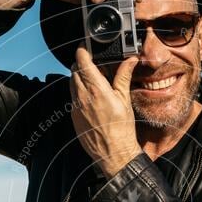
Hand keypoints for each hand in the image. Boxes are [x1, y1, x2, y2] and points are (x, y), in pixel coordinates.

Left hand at [70, 45, 141, 178]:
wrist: (113, 153)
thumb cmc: (121, 129)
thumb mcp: (124, 99)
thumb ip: (123, 77)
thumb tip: (130, 60)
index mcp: (96, 89)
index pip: (82, 60)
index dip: (83, 50)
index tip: (87, 47)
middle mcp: (82, 96)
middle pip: (74, 69)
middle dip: (83, 64)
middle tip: (96, 66)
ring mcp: (76, 107)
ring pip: (72, 83)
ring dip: (80, 78)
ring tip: (95, 82)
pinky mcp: (74, 116)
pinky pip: (73, 98)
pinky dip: (79, 93)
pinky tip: (92, 99)